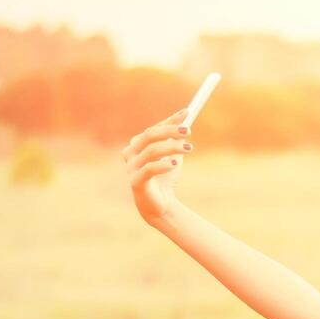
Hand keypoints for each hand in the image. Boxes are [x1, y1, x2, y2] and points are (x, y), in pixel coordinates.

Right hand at [122, 107, 192, 224]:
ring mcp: (131, 167)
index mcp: (137, 144)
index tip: (187, 114)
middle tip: (188, 131)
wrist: (161, 205)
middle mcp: (130, 153)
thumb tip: (186, 116)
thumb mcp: (173, 155)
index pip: (154, 128)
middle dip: (170, 131)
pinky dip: (162, 165)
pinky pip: (149, 169)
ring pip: (151, 150)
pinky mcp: (135, 181)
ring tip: (189, 148)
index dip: (170, 121)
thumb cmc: (165, 177)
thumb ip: (176, 138)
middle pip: (149, 135)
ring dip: (172, 147)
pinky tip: (174, 165)